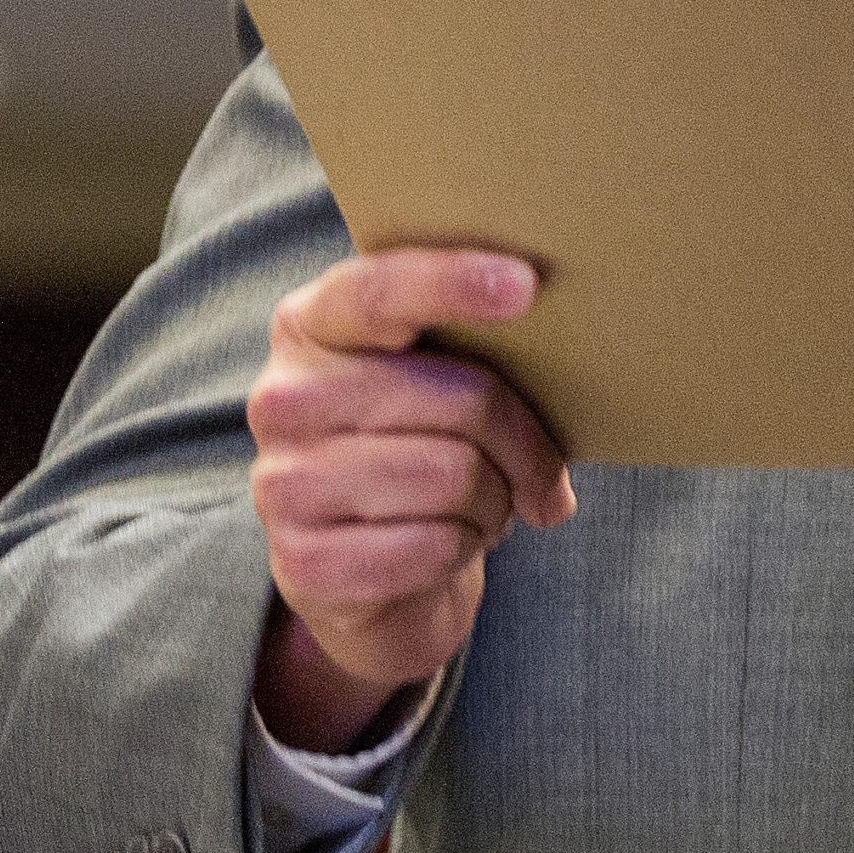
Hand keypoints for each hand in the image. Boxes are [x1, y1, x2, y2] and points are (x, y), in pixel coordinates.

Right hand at [247, 247, 573, 751]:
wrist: (360, 570)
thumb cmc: (418, 447)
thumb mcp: (430, 379)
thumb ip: (470, 343)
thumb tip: (572, 360)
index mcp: (311, 326)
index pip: (379, 292)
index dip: (451, 282)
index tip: (525, 283)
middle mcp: (282, 398)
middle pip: (461, 399)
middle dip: (525, 443)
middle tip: (540, 471)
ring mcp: (281, 484)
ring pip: (456, 476)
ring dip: (496, 501)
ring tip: (485, 506)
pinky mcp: (302, 563)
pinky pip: (433, 545)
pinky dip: (465, 549)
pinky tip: (449, 543)